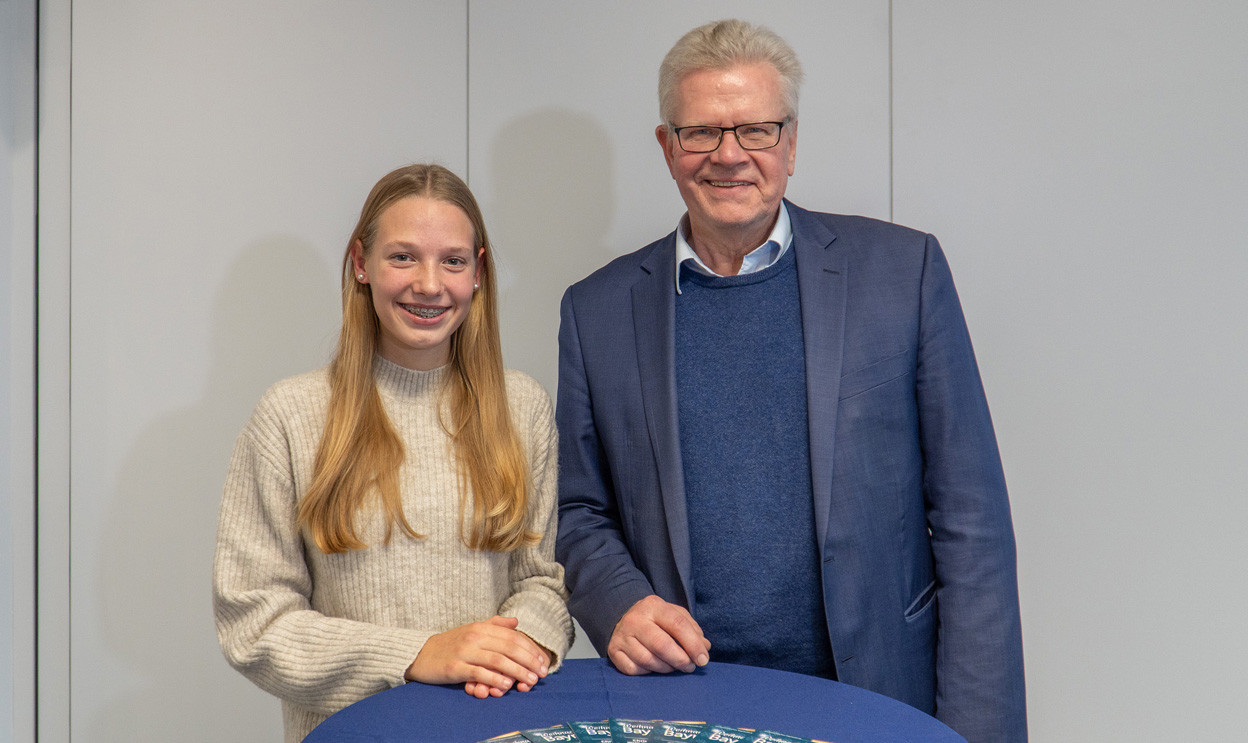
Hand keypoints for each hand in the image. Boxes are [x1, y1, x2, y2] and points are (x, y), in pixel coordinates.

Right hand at [406, 616, 548, 698]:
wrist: (421, 654)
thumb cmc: (451, 644)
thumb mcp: (473, 630)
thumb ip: (495, 625)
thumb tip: (516, 621)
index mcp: (482, 627)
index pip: (513, 636)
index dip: (530, 649)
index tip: (543, 661)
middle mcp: (475, 637)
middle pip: (509, 648)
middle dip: (529, 661)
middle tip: (541, 673)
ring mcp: (465, 651)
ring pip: (498, 661)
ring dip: (518, 672)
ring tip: (530, 681)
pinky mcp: (455, 667)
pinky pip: (480, 673)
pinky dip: (495, 679)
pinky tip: (506, 685)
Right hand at [607, 595, 710, 674]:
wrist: (624, 619)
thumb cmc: (656, 620)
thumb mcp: (675, 616)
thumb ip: (692, 630)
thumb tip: (704, 648)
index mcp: (653, 605)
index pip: (677, 624)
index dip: (693, 644)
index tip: (703, 659)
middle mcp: (635, 619)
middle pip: (661, 644)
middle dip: (680, 659)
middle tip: (690, 667)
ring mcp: (622, 636)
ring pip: (648, 660)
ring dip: (666, 668)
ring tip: (674, 667)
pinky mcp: (613, 651)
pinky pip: (633, 670)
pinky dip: (648, 673)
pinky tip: (654, 668)